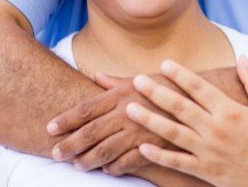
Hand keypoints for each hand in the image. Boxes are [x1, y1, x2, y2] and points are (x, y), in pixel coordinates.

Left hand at [47, 72, 167, 174]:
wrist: (198, 99)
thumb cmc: (167, 86)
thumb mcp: (140, 80)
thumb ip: (115, 82)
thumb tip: (97, 76)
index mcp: (120, 95)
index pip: (86, 109)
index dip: (66, 119)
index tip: (50, 128)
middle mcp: (126, 113)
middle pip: (90, 132)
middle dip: (70, 144)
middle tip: (55, 153)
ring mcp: (138, 131)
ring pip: (105, 150)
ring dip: (87, 160)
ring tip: (77, 166)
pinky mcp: (151, 146)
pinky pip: (126, 162)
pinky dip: (114, 168)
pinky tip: (107, 170)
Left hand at [125, 56, 247, 186]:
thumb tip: (242, 57)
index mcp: (230, 111)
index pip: (199, 87)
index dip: (180, 74)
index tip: (164, 63)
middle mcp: (216, 130)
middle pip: (179, 107)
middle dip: (156, 92)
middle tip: (137, 81)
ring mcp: (209, 152)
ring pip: (173, 133)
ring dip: (149, 120)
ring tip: (129, 108)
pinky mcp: (206, 171)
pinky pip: (178, 163)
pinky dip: (159, 155)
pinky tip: (142, 146)